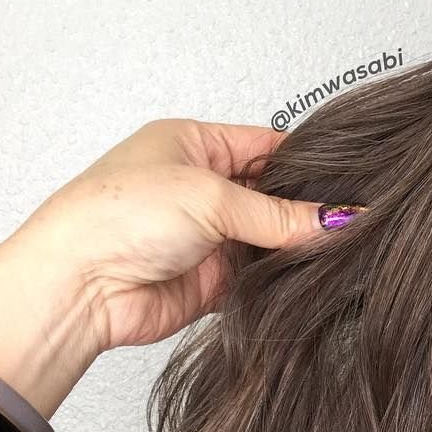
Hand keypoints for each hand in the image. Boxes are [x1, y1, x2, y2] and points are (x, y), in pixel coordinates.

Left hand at [4, 117, 336, 354]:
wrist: (82, 285)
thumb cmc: (117, 217)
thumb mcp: (211, 197)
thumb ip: (279, 215)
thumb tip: (336, 220)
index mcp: (196, 145)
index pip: (268, 147)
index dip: (308, 165)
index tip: (348, 183)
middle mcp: (204, 189)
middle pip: (274, 196)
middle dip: (306, 210)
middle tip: (349, 221)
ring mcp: (210, 237)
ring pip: (272, 240)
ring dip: (296, 249)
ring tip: (338, 252)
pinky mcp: (215, 281)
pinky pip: (262, 279)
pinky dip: (282, 281)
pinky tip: (308, 279)